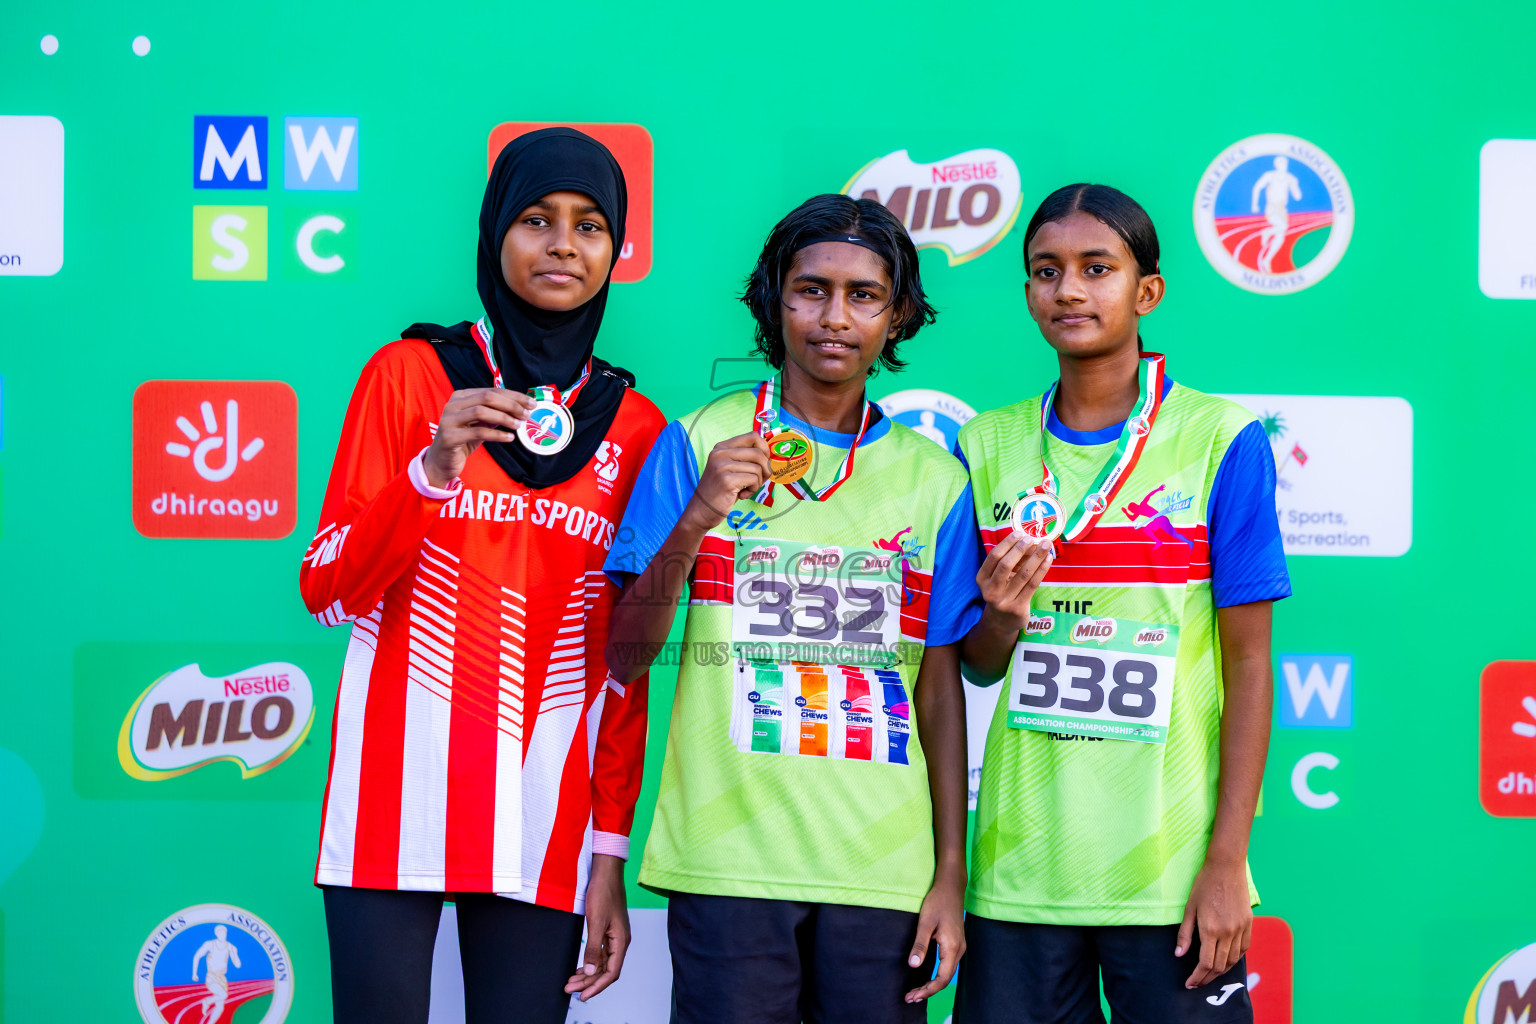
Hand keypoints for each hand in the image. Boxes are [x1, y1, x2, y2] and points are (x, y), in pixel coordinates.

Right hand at [423, 388, 536, 486]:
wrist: (441, 462)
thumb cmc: (463, 440)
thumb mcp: (480, 424)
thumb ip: (495, 414)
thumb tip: (520, 408)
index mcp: (461, 397)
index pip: (492, 391)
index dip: (513, 396)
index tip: (531, 403)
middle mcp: (453, 404)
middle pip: (487, 397)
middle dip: (511, 404)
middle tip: (527, 414)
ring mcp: (449, 420)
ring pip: (481, 412)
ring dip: (504, 418)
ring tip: (519, 425)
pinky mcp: (449, 437)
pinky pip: (477, 432)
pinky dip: (497, 434)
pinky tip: (509, 438)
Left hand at [565, 854, 629, 1001]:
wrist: (605, 873)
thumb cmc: (604, 893)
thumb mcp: (596, 922)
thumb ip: (594, 949)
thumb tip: (591, 972)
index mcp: (621, 941)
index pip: (611, 973)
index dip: (597, 987)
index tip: (582, 996)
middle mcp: (619, 941)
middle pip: (606, 970)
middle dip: (588, 983)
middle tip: (569, 989)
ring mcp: (614, 937)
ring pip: (602, 963)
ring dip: (588, 974)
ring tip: (571, 982)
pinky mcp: (607, 931)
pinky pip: (600, 954)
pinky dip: (590, 963)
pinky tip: (580, 968)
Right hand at [682, 432, 769, 530]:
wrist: (701, 511)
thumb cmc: (721, 491)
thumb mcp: (730, 469)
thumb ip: (745, 459)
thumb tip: (771, 455)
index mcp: (722, 447)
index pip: (753, 436)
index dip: (765, 449)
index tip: (764, 462)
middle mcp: (720, 453)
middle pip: (758, 452)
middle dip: (766, 469)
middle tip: (759, 480)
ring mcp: (722, 466)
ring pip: (758, 468)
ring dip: (758, 482)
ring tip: (746, 489)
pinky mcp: (727, 480)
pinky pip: (754, 480)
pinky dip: (753, 490)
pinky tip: (742, 495)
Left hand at [904, 871, 965, 1002]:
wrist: (951, 887)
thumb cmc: (938, 902)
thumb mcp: (925, 922)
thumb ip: (920, 945)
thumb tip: (913, 965)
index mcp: (952, 947)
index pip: (941, 978)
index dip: (927, 990)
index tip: (913, 996)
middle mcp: (959, 950)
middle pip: (945, 979)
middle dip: (928, 990)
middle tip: (910, 997)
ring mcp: (959, 947)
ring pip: (947, 973)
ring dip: (932, 984)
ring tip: (916, 991)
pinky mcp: (956, 943)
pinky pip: (947, 966)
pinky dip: (936, 975)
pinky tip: (926, 977)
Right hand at [976, 531, 1053, 631]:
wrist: (1002, 622)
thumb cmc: (1003, 592)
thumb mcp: (1000, 578)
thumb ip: (1012, 562)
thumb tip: (1031, 542)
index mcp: (982, 579)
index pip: (994, 556)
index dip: (1007, 543)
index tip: (1019, 533)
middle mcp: (990, 590)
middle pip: (1006, 565)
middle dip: (1020, 549)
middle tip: (1032, 538)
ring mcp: (1003, 601)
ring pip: (1023, 574)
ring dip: (1036, 557)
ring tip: (1046, 545)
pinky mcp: (1018, 609)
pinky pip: (1033, 585)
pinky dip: (1042, 570)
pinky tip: (1048, 560)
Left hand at [1176, 856, 1251, 988]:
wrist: (1226, 868)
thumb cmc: (1204, 885)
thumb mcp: (1189, 908)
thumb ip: (1184, 934)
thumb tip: (1178, 955)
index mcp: (1210, 929)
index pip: (1205, 963)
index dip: (1197, 977)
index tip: (1189, 983)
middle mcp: (1228, 933)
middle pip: (1219, 966)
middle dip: (1207, 978)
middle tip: (1197, 983)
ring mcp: (1240, 929)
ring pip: (1233, 960)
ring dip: (1221, 972)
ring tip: (1210, 975)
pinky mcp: (1249, 924)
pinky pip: (1244, 949)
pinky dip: (1235, 959)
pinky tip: (1226, 961)